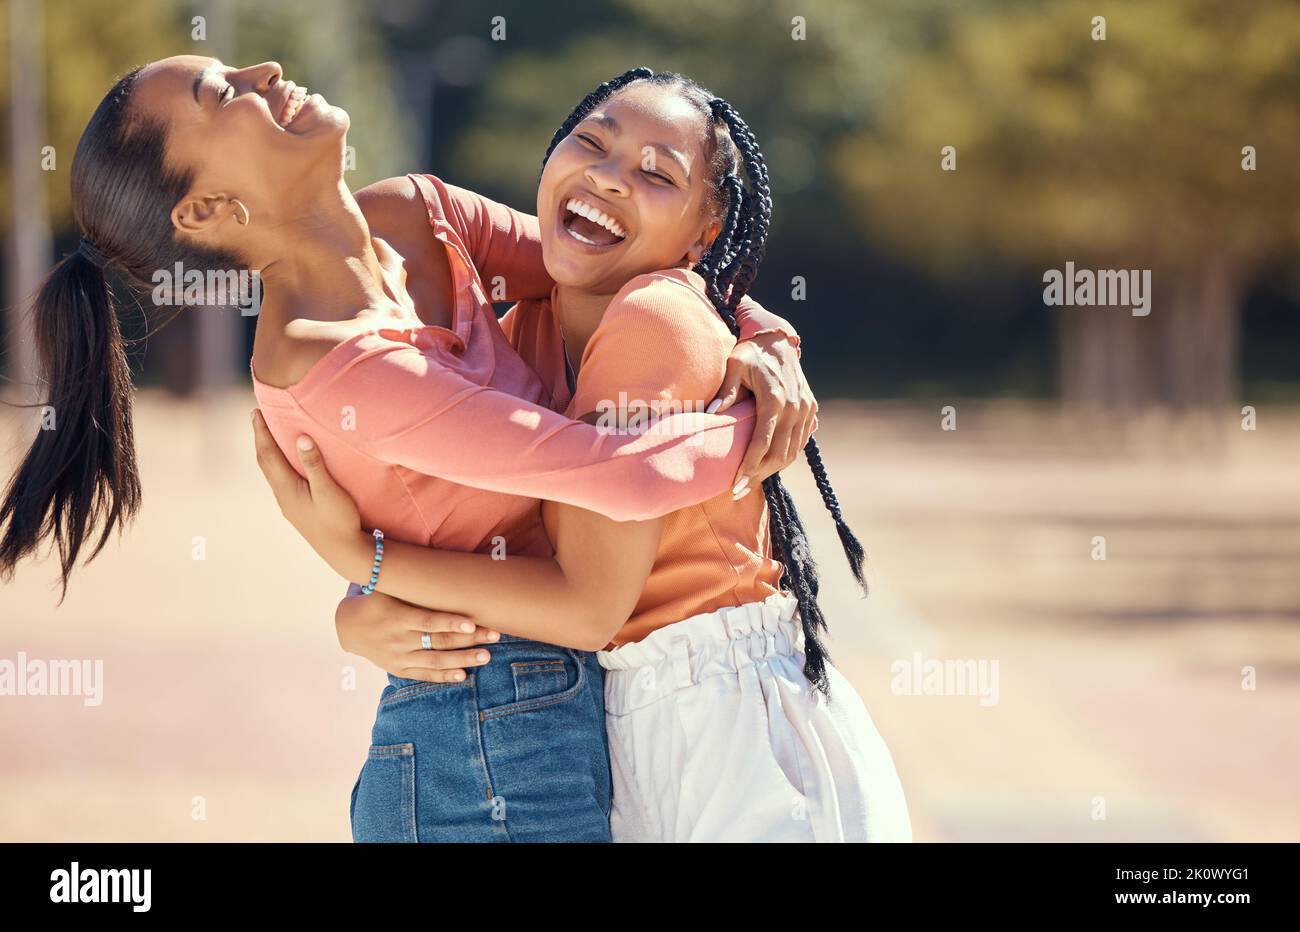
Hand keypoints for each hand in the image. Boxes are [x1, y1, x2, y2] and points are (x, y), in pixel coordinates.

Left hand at [251, 409, 368, 577]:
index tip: (255, 411)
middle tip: (256, 416)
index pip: (268, 453)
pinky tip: (285, 463)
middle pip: (265, 461)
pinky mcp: (296, 509)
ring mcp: (288, 504)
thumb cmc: (339, 520)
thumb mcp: (329, 491)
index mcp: (287, 488)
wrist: (343, 551)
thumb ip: (314, 464)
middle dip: (260, 438)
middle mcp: (282, 495)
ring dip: (267, 451)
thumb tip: (301, 437)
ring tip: (267, 435)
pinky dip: (277, 463)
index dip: (261, 431)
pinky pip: (280, 479)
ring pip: (271, 472)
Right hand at [336, 586, 498, 682]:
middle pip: (438, 641)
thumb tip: (441, 564)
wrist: (348, 627)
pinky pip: (424, 674)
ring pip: (435, 661)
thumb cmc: (376, 599)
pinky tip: (463, 675)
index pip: (428, 621)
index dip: (451, 623)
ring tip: (487, 656)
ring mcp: (398, 657)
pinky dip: (443, 676)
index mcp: (397, 616)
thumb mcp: (387, 588)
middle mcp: (398, 639)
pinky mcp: (399, 669)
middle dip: (469, 640)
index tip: (473, 622)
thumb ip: (411, 582)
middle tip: (495, 635)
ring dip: (463, 660)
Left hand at [710, 331, 817, 494]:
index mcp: (776, 399)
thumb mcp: (735, 366)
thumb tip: (711, 415)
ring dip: (772, 470)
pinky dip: (786, 456)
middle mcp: (795, 407)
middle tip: (738, 490)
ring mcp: (806, 409)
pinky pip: (800, 441)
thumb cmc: (750, 353)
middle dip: (758, 475)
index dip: (749, 467)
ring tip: (750, 482)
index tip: (735, 484)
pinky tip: (768, 465)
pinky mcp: (811, 409)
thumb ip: (726, 391)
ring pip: (792, 451)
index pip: (763, 443)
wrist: (777, 339)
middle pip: (779, 454)